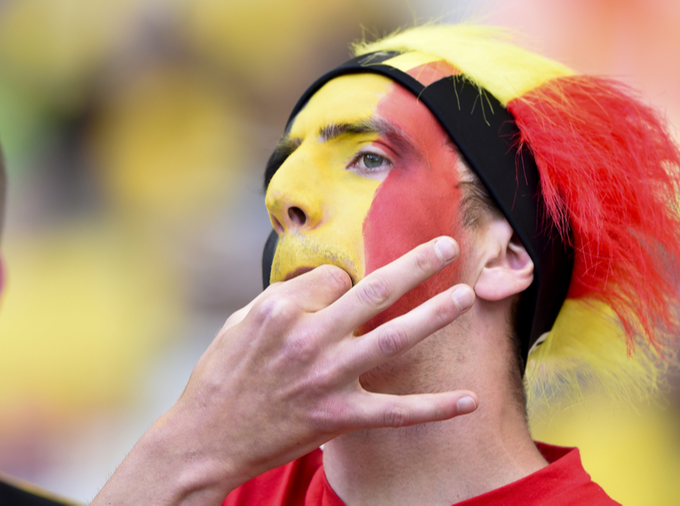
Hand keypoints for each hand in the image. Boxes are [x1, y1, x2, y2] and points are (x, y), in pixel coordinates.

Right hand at [91, 236, 476, 504]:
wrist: (204, 440)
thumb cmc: (221, 377)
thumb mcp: (240, 322)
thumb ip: (285, 299)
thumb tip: (327, 283)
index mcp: (282, 309)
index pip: (336, 278)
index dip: (346, 283)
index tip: (347, 292)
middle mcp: (309, 337)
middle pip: (375, 291)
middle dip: (417, 265)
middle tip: (447, 248)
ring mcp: (327, 377)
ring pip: (394, 339)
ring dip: (435, 315)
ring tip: (466, 297)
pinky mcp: (338, 416)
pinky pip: (395, 411)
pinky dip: (434, 407)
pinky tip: (467, 400)